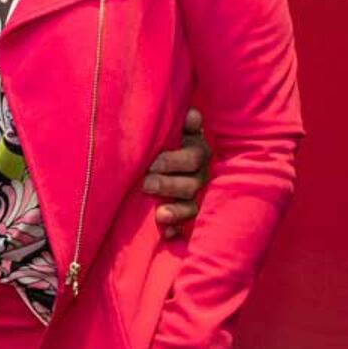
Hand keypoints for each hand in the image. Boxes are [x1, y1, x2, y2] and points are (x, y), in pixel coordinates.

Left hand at [143, 108, 208, 237]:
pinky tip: (167, 234)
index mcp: (198, 152)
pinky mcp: (189, 215)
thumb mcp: (178, 130)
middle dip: (169, 185)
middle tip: (147, 184)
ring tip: (160, 214)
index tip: (152, 164)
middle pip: (191, 184)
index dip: (174, 161)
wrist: (170, 161)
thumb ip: (183, 124)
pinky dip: (177, 229)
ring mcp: (197, 197)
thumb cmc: (171, 141)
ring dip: (176, 211)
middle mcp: (201, 176)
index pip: (193, 158)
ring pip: (191, 206)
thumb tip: (191, 114)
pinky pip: (187, 226)